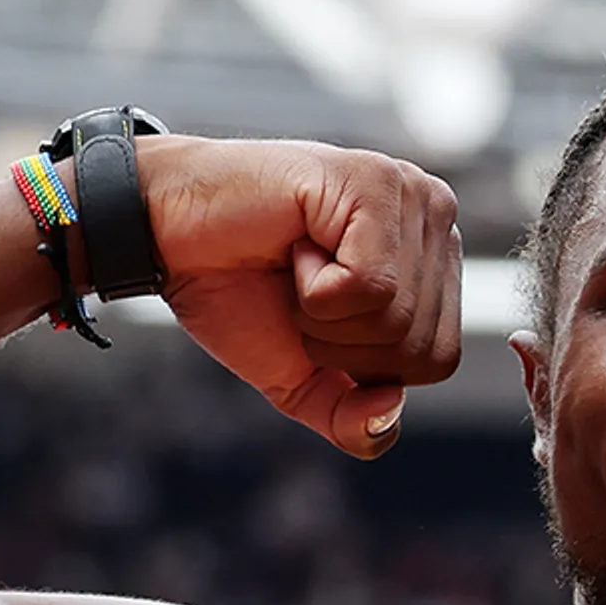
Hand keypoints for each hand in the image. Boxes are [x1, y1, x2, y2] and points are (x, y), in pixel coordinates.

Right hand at [140, 137, 465, 454]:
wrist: (166, 235)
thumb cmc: (237, 291)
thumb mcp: (304, 378)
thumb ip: (353, 421)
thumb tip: (390, 410)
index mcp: (433, 263)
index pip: (439, 361)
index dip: (364, 365)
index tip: (316, 313)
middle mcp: (436, 220)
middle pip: (420, 345)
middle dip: (340, 343)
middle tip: (299, 288)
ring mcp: (410, 195)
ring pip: (395, 318)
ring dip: (321, 314)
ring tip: (296, 263)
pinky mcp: (374, 183)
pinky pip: (369, 287)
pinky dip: (314, 288)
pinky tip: (295, 243)